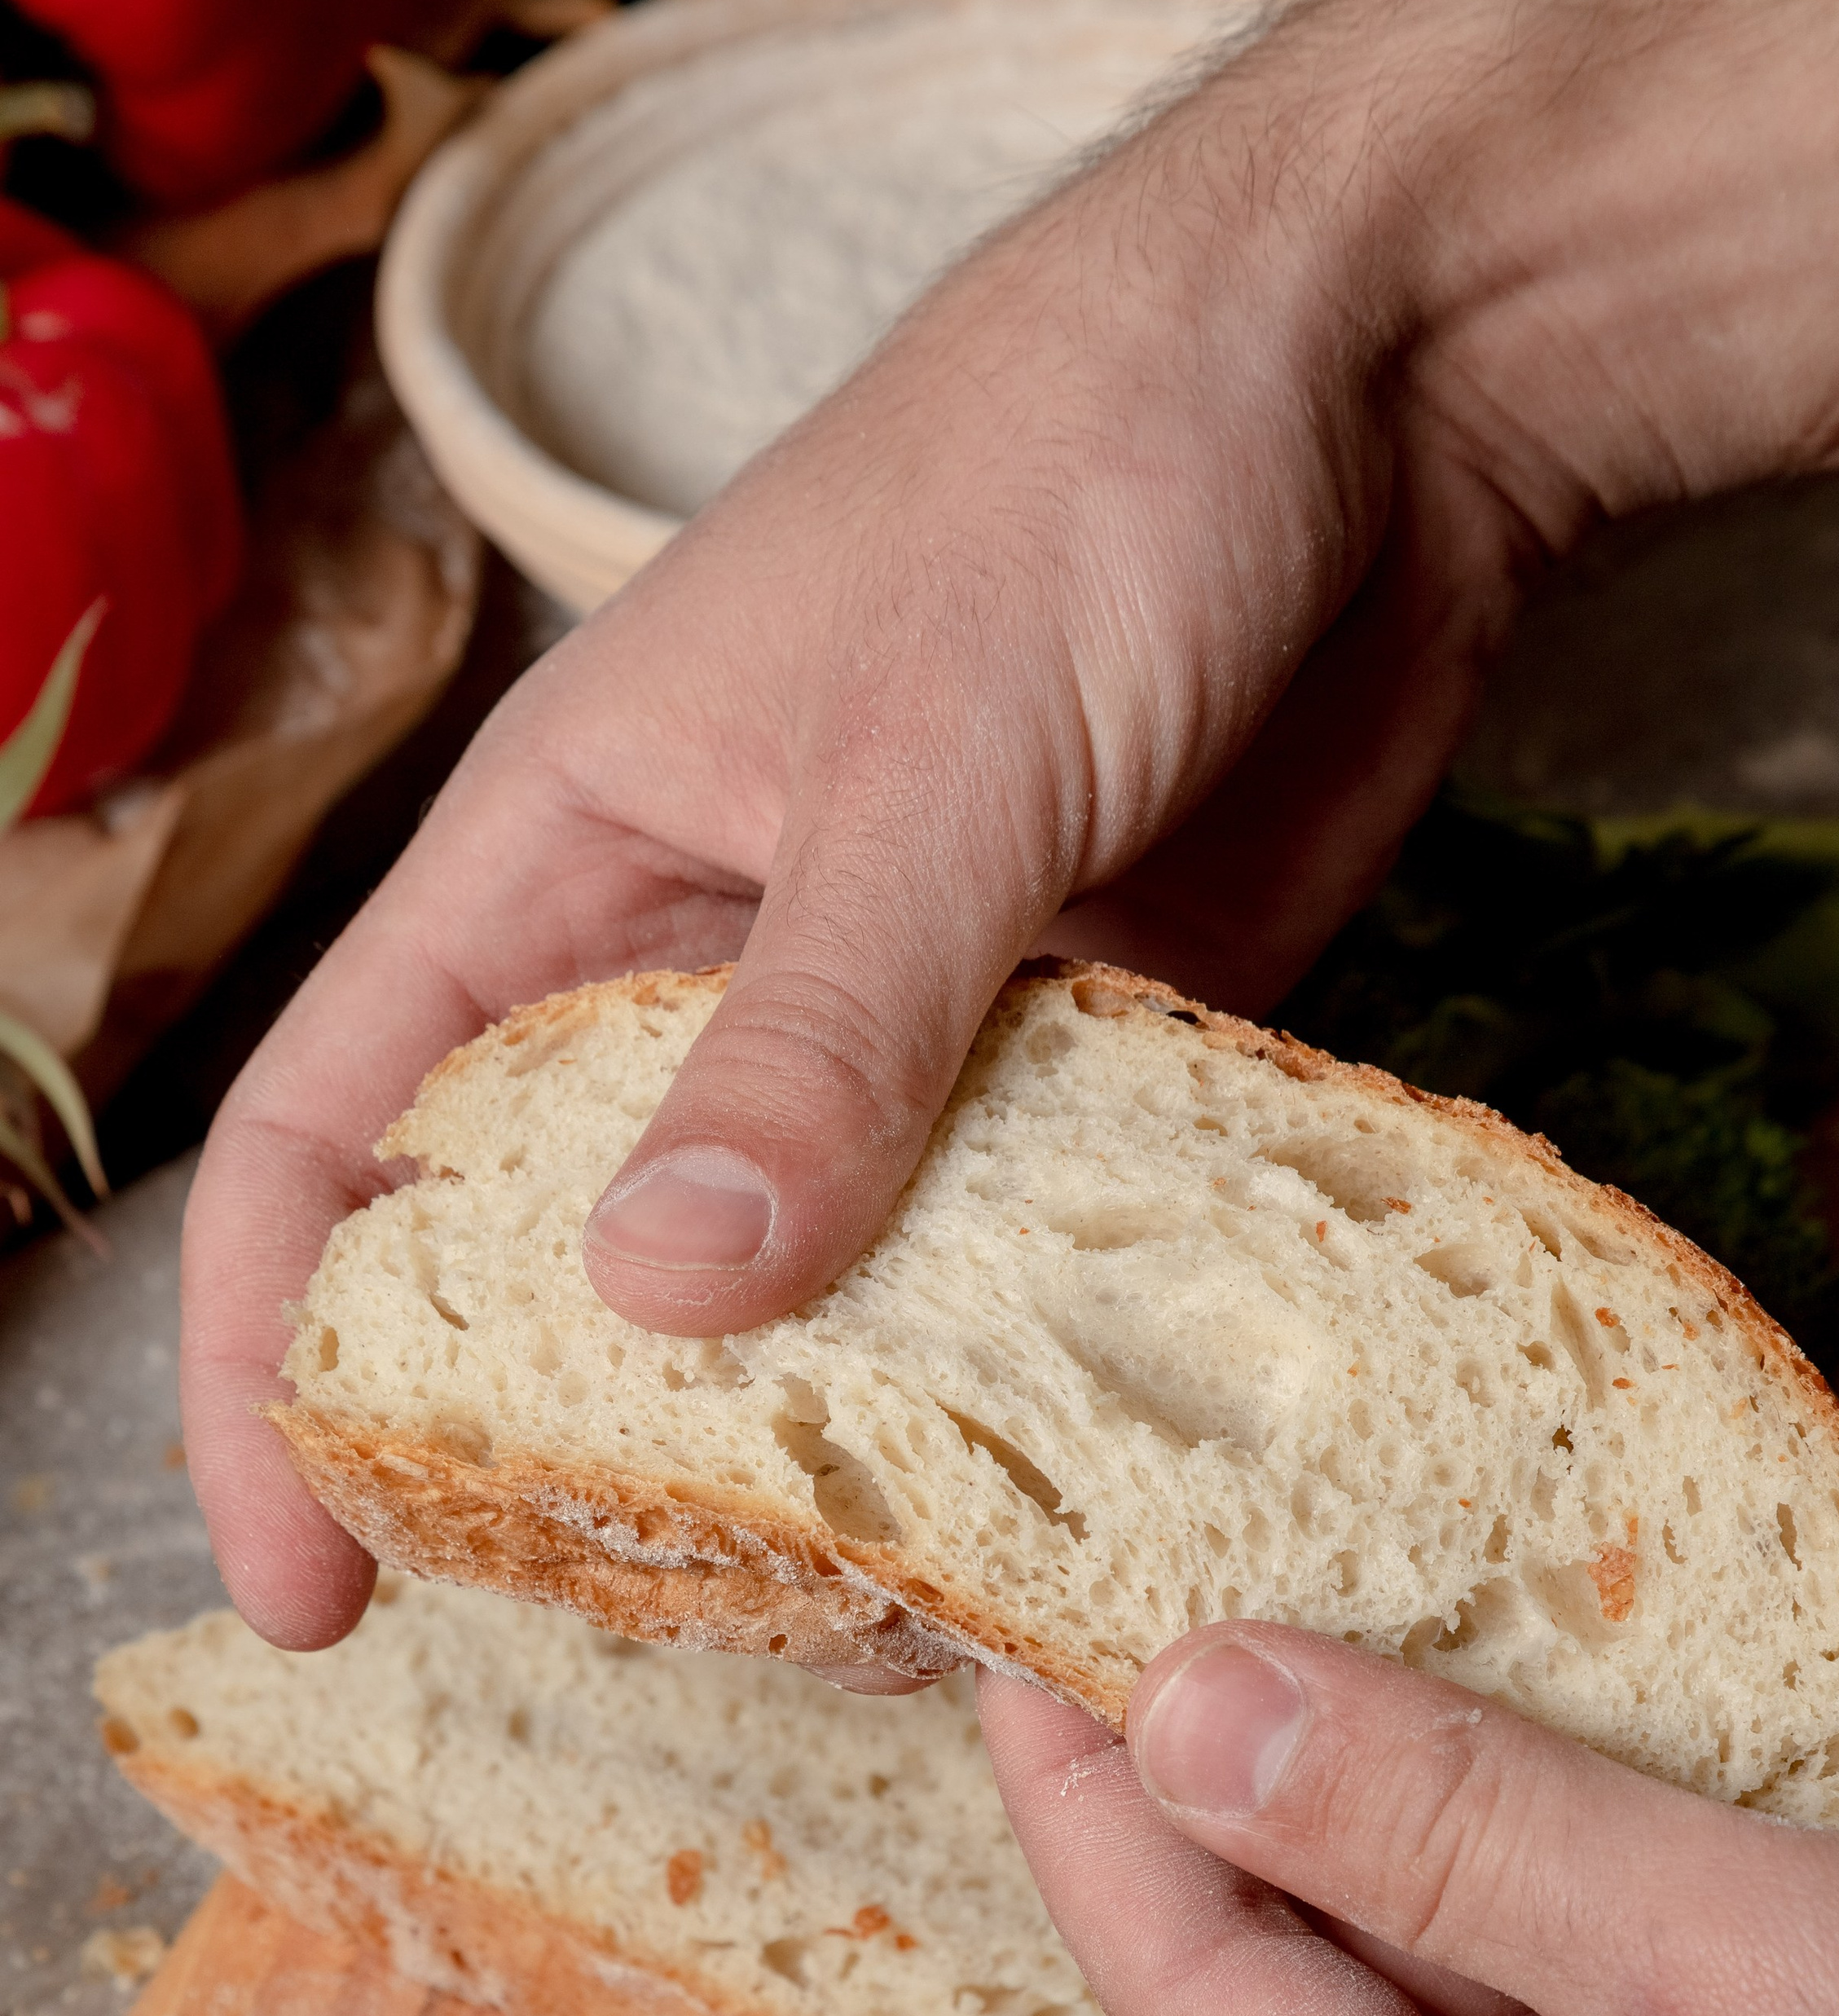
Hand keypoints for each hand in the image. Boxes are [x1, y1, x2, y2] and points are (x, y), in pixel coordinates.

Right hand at [181, 0, 1838, 1649]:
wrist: (1386, 377)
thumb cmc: (1096, 466)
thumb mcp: (931, 752)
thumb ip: (809, 1025)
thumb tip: (657, 1297)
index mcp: (568, 858)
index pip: (334, 1138)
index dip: (275, 1366)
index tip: (306, 1580)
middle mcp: (701, 963)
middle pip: (557, 1257)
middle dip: (561, 1456)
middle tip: (630, 1638)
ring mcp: (894, 1027)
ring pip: (795, 1290)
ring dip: (810, 1455)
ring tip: (864, 1632)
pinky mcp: (1076, 1060)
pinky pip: (1005, 1260)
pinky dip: (1009, 1379)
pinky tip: (1047, 1508)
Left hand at [982, 1631, 1838, 2015]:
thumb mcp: (1749, 1972)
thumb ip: (1463, 1837)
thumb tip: (1194, 1704)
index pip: (1201, 2009)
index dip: (1090, 1811)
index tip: (1008, 1636)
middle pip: (1297, 1982)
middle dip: (1213, 1781)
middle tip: (1110, 1585)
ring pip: (1436, 1943)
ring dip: (1370, 1772)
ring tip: (1266, 1596)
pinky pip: (1572, 1936)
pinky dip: (1523, 1802)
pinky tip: (1494, 1680)